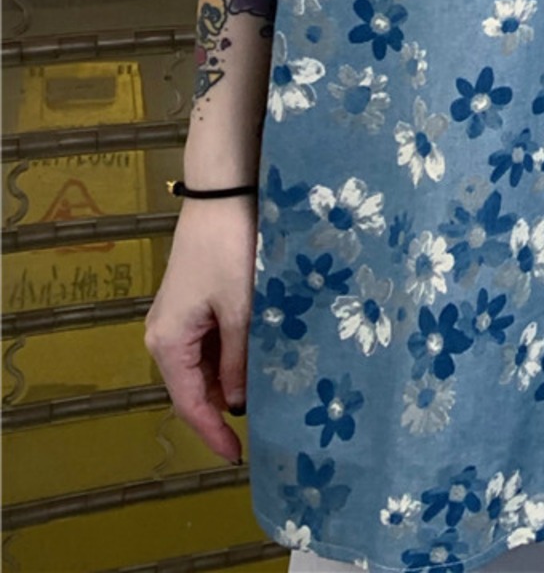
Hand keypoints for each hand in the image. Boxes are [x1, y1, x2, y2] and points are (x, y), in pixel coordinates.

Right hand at [145, 196, 256, 463]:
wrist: (224, 194)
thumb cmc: (230, 250)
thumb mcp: (241, 309)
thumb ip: (240, 359)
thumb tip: (237, 404)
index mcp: (168, 342)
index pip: (190, 404)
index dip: (213, 433)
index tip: (238, 457)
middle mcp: (165, 334)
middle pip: (196, 387)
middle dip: (226, 408)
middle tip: (264, 426)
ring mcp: (179, 318)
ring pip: (206, 365)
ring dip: (233, 379)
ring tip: (269, 396)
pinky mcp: (195, 301)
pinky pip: (212, 342)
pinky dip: (234, 354)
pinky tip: (261, 359)